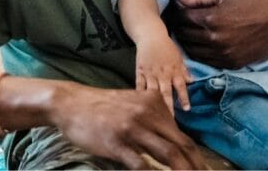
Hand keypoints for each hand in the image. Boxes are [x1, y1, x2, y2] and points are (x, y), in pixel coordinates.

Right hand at [50, 83, 206, 169]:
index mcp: (154, 103)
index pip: (183, 135)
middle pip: (181, 145)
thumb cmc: (103, 108)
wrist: (71, 103)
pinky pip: (141, 164)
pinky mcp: (117, 142)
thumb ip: (153, 118)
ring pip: (169, 154)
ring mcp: (133, 128)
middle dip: (196, 167)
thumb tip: (173, 141)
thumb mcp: (133, 103)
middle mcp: (148, 113)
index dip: (197, 157)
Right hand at [137, 38, 191, 113]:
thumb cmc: (167, 47)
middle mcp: (163, 73)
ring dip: (155, 104)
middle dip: (168, 107)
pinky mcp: (140, 72)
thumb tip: (193, 81)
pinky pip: (139, 86)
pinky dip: (140, 95)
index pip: (181, 86)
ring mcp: (150, 73)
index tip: (187, 109)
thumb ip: (185, 71)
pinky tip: (140, 105)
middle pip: (166, 92)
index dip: (184, 98)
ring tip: (156, 116)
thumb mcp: (179, 58)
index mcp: (174, 70)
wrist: (151, 36)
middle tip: (170, 120)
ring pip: (153, 91)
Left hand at [169, 0, 267, 68]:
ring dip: (187, 41)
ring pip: (193, 51)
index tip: (175, 8)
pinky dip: (200, 53)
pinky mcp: (233, 63)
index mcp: (212, 19)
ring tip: (187, 32)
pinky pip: (208, 61)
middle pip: (185, 35)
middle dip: (179, 26)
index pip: (183, 18)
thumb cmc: (256, 0)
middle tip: (178, 20)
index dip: (176, 12)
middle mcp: (216, 40)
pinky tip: (201, 44)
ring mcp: (224, 54)